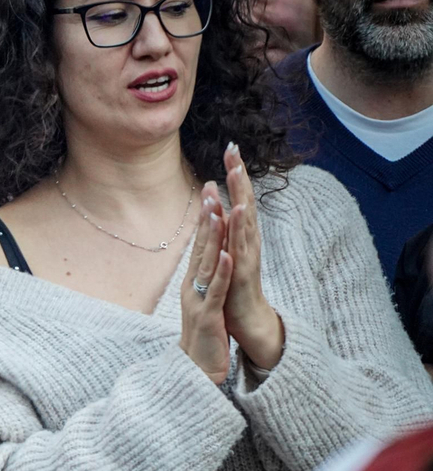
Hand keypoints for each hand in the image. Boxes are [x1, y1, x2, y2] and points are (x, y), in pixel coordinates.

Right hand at [180, 184, 233, 383]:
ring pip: (206, 264)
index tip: (209, 191)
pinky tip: (226, 254)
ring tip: (217, 211)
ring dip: (211, 237)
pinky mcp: (208, 316)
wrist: (197, 369)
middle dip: (206, 218)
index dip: (205, 218)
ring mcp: (198, 300)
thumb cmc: (203, 335)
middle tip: (209, 189)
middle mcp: (192, 287)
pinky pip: (215, 291)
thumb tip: (207, 258)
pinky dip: (221, 272)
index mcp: (193, 282)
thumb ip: (204, 279)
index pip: (200, 245)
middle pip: (200, 248)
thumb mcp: (202, 301)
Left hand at [219, 143, 284, 370]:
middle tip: (234, 149)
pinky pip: (242, 248)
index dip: (235, 175)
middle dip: (239, 176)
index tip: (230, 150)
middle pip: (245, 202)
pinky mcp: (245, 272)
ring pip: (244, 221)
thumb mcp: (227, 254)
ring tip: (236, 173)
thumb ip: (226, 232)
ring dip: (240, 196)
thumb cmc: (235, 287)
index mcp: (241, 236)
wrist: (247, 321)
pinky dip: (240, 231)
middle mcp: (248, 241)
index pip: (238, 199)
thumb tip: (221, 208)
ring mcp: (248, 255)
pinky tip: (238, 213)